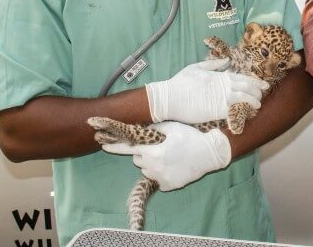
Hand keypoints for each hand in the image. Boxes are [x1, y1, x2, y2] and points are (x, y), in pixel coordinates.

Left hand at [102, 121, 230, 190]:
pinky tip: (174, 167)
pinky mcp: (169, 186)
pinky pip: (158, 180)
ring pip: (147, 171)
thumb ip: (155, 129)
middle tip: (158, 148)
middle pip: (138, 160)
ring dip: (152, 164)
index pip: (129, 149)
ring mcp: (161, 178)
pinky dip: (163, 174)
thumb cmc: (191, 137)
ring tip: (168, 157)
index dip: (115, 146)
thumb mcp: (173, 127)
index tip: (102, 145)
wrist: (211, 153)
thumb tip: (143, 129)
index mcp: (153, 152)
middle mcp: (154, 167)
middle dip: (144, 154)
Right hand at [146, 59, 268, 123]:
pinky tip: (247, 114)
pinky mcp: (216, 111)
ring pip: (244, 99)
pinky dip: (242, 112)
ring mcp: (221, 98)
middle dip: (257, 92)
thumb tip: (226, 60)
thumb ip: (213, 64)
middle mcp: (223, 86)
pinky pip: (235, 111)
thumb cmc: (180, 83)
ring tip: (257, 105)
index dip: (256, 82)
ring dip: (253, 102)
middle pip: (247, 88)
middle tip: (262, 97)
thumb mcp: (196, 68)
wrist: (169, 98)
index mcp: (219, 76)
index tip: (265, 85)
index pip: (243, 78)